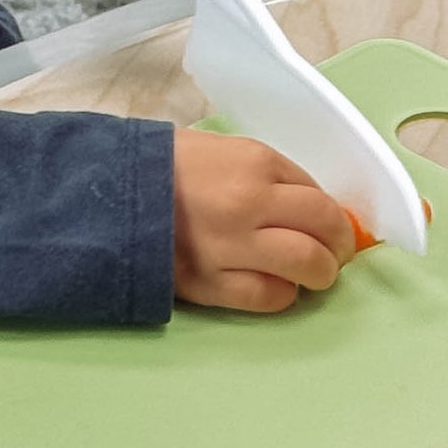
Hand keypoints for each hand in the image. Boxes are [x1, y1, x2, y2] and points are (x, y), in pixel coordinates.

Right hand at [172, 130, 358, 311]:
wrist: (108, 193)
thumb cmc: (166, 166)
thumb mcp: (224, 150)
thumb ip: (267, 175)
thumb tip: (307, 206)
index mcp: (256, 163)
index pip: (318, 194)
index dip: (332, 215)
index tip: (331, 226)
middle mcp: (250, 203)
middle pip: (324, 229)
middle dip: (339, 245)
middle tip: (335, 253)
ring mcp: (231, 246)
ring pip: (306, 265)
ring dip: (321, 273)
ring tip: (315, 275)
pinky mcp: (210, 283)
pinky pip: (268, 297)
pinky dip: (283, 295)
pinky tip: (278, 288)